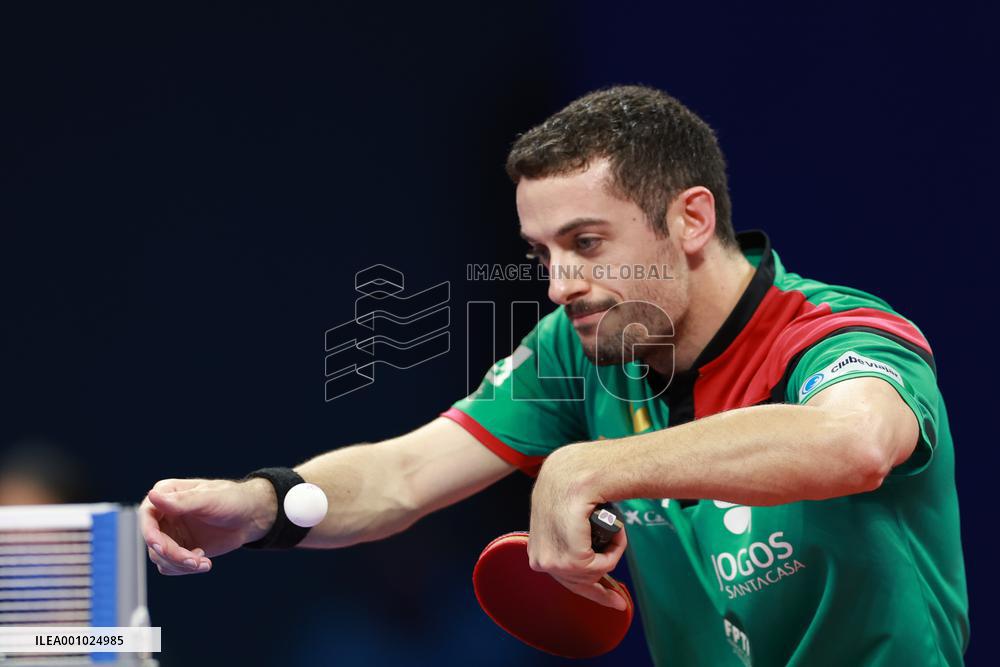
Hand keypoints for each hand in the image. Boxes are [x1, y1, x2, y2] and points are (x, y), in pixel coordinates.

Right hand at [139, 477, 276, 575]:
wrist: (251, 517)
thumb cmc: (233, 499)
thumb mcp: (209, 498)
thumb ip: (182, 501)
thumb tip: (152, 495)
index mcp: (167, 494)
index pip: (147, 516)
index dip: (150, 534)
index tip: (161, 548)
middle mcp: (164, 514)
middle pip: (153, 542)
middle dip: (172, 554)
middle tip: (195, 561)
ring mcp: (171, 533)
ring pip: (160, 557)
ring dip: (180, 565)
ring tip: (203, 563)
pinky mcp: (180, 549)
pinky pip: (171, 565)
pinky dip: (185, 569)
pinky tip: (205, 564)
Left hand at [527, 445, 627, 609]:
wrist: (577, 469)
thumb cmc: (574, 487)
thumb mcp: (564, 514)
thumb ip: (567, 537)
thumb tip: (583, 556)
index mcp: (536, 549)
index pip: (563, 580)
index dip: (589, 592)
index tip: (611, 601)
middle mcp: (539, 558)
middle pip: (580, 583)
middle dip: (602, 590)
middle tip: (620, 599)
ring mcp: (552, 558)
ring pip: (593, 574)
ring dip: (612, 554)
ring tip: (616, 531)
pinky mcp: (570, 555)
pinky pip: (602, 566)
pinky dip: (615, 550)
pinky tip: (617, 532)